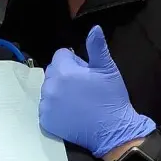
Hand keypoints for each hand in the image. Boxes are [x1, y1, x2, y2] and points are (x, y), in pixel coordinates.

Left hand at [39, 26, 154, 158]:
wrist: (114, 132)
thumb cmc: (112, 99)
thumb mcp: (107, 70)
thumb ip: (97, 47)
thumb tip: (94, 28)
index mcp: (64, 71)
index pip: (60, 55)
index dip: (74, 62)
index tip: (86, 73)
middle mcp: (51, 87)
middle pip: (53, 72)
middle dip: (65, 75)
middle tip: (83, 87)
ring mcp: (46, 105)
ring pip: (48, 89)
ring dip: (59, 91)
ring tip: (78, 100)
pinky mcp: (46, 120)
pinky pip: (46, 107)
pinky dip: (55, 108)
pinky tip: (70, 112)